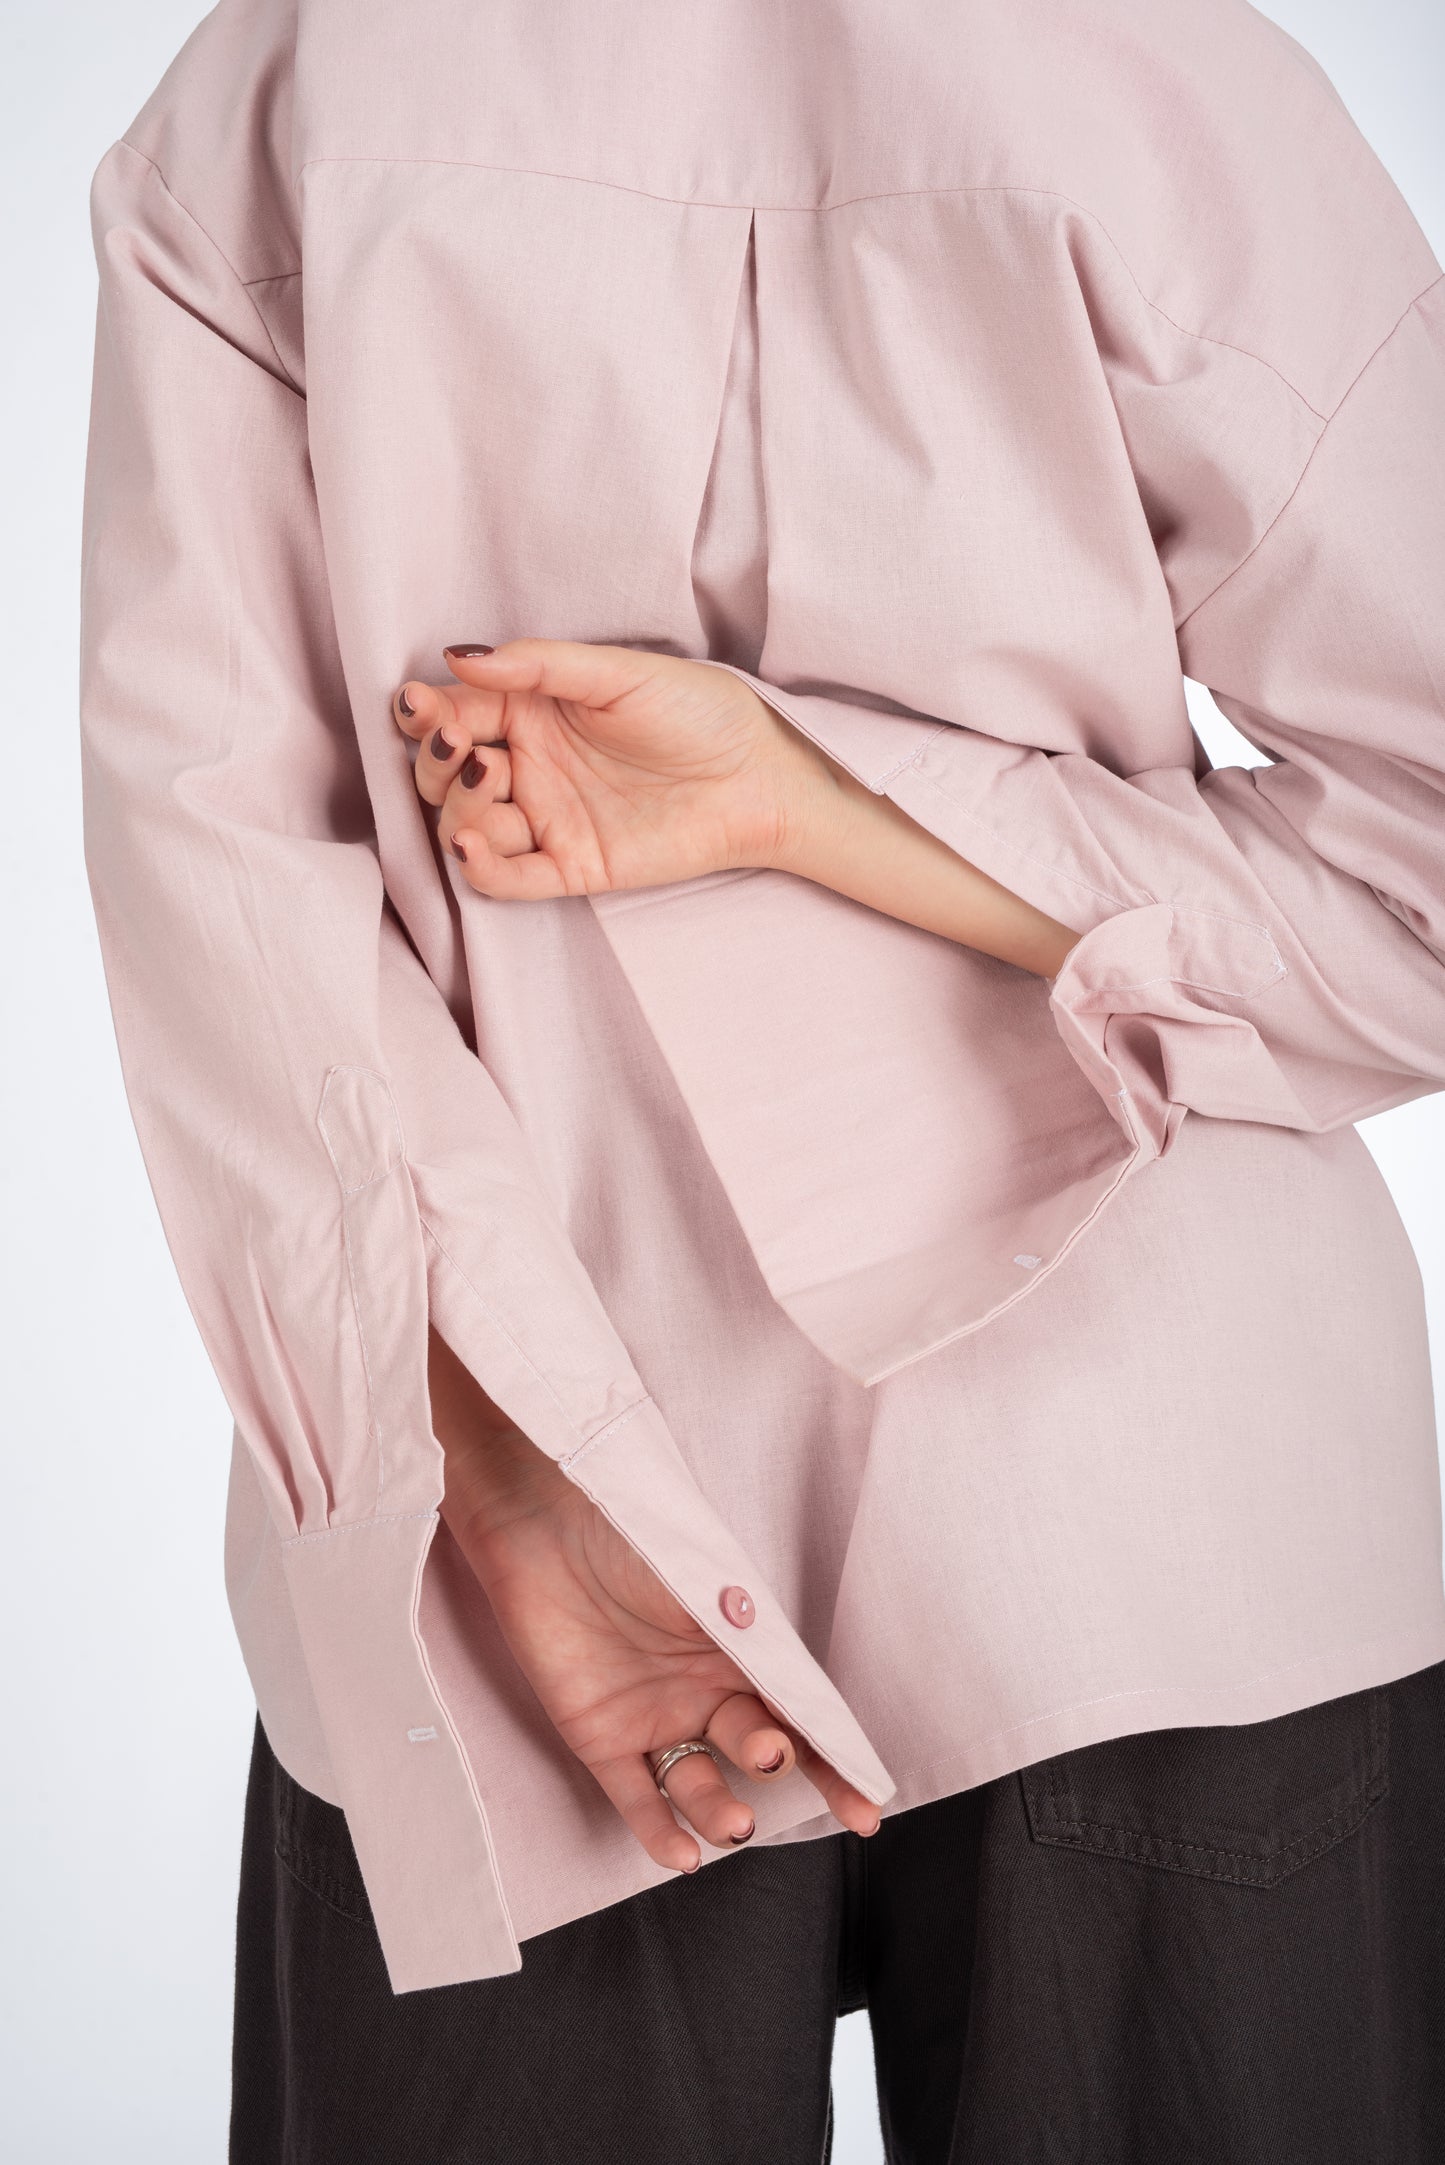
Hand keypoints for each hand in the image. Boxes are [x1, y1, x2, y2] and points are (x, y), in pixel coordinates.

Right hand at [393, 637, 1079, 974]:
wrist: (761, 777)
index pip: (458, 711)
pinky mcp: (571, 866)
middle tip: (459, 744)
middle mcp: (531, 766)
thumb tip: (458, 653)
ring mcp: (548, 819)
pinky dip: (480, 867)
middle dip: (435, 760)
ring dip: (456, 805)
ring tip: (488, 777)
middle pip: (447, 772)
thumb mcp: (619, 673)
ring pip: (466, 824)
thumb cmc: (701, 714)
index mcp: (534, 711)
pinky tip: (474, 843)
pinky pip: (507, 879)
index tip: (420, 705)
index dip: (429, 712)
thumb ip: (539, 664)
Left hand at [428, 1330, 880, 1873]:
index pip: (801, 1712)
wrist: (541, 1513)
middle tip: (769, 1756)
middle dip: (774, 1764)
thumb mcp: (703, 1578)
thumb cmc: (629, 1529)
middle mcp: (704, 1687)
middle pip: (759, 1749)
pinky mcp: (597, 1733)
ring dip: (720, 1811)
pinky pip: (633, 1796)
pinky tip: (682, 1855)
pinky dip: (658, 1830)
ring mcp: (652, 1714)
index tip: (869, 1806)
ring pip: (699, 1784)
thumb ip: (748, 1633)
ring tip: (733, 1824)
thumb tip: (797, 1680)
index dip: (837, 1759)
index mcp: (742, 1646)